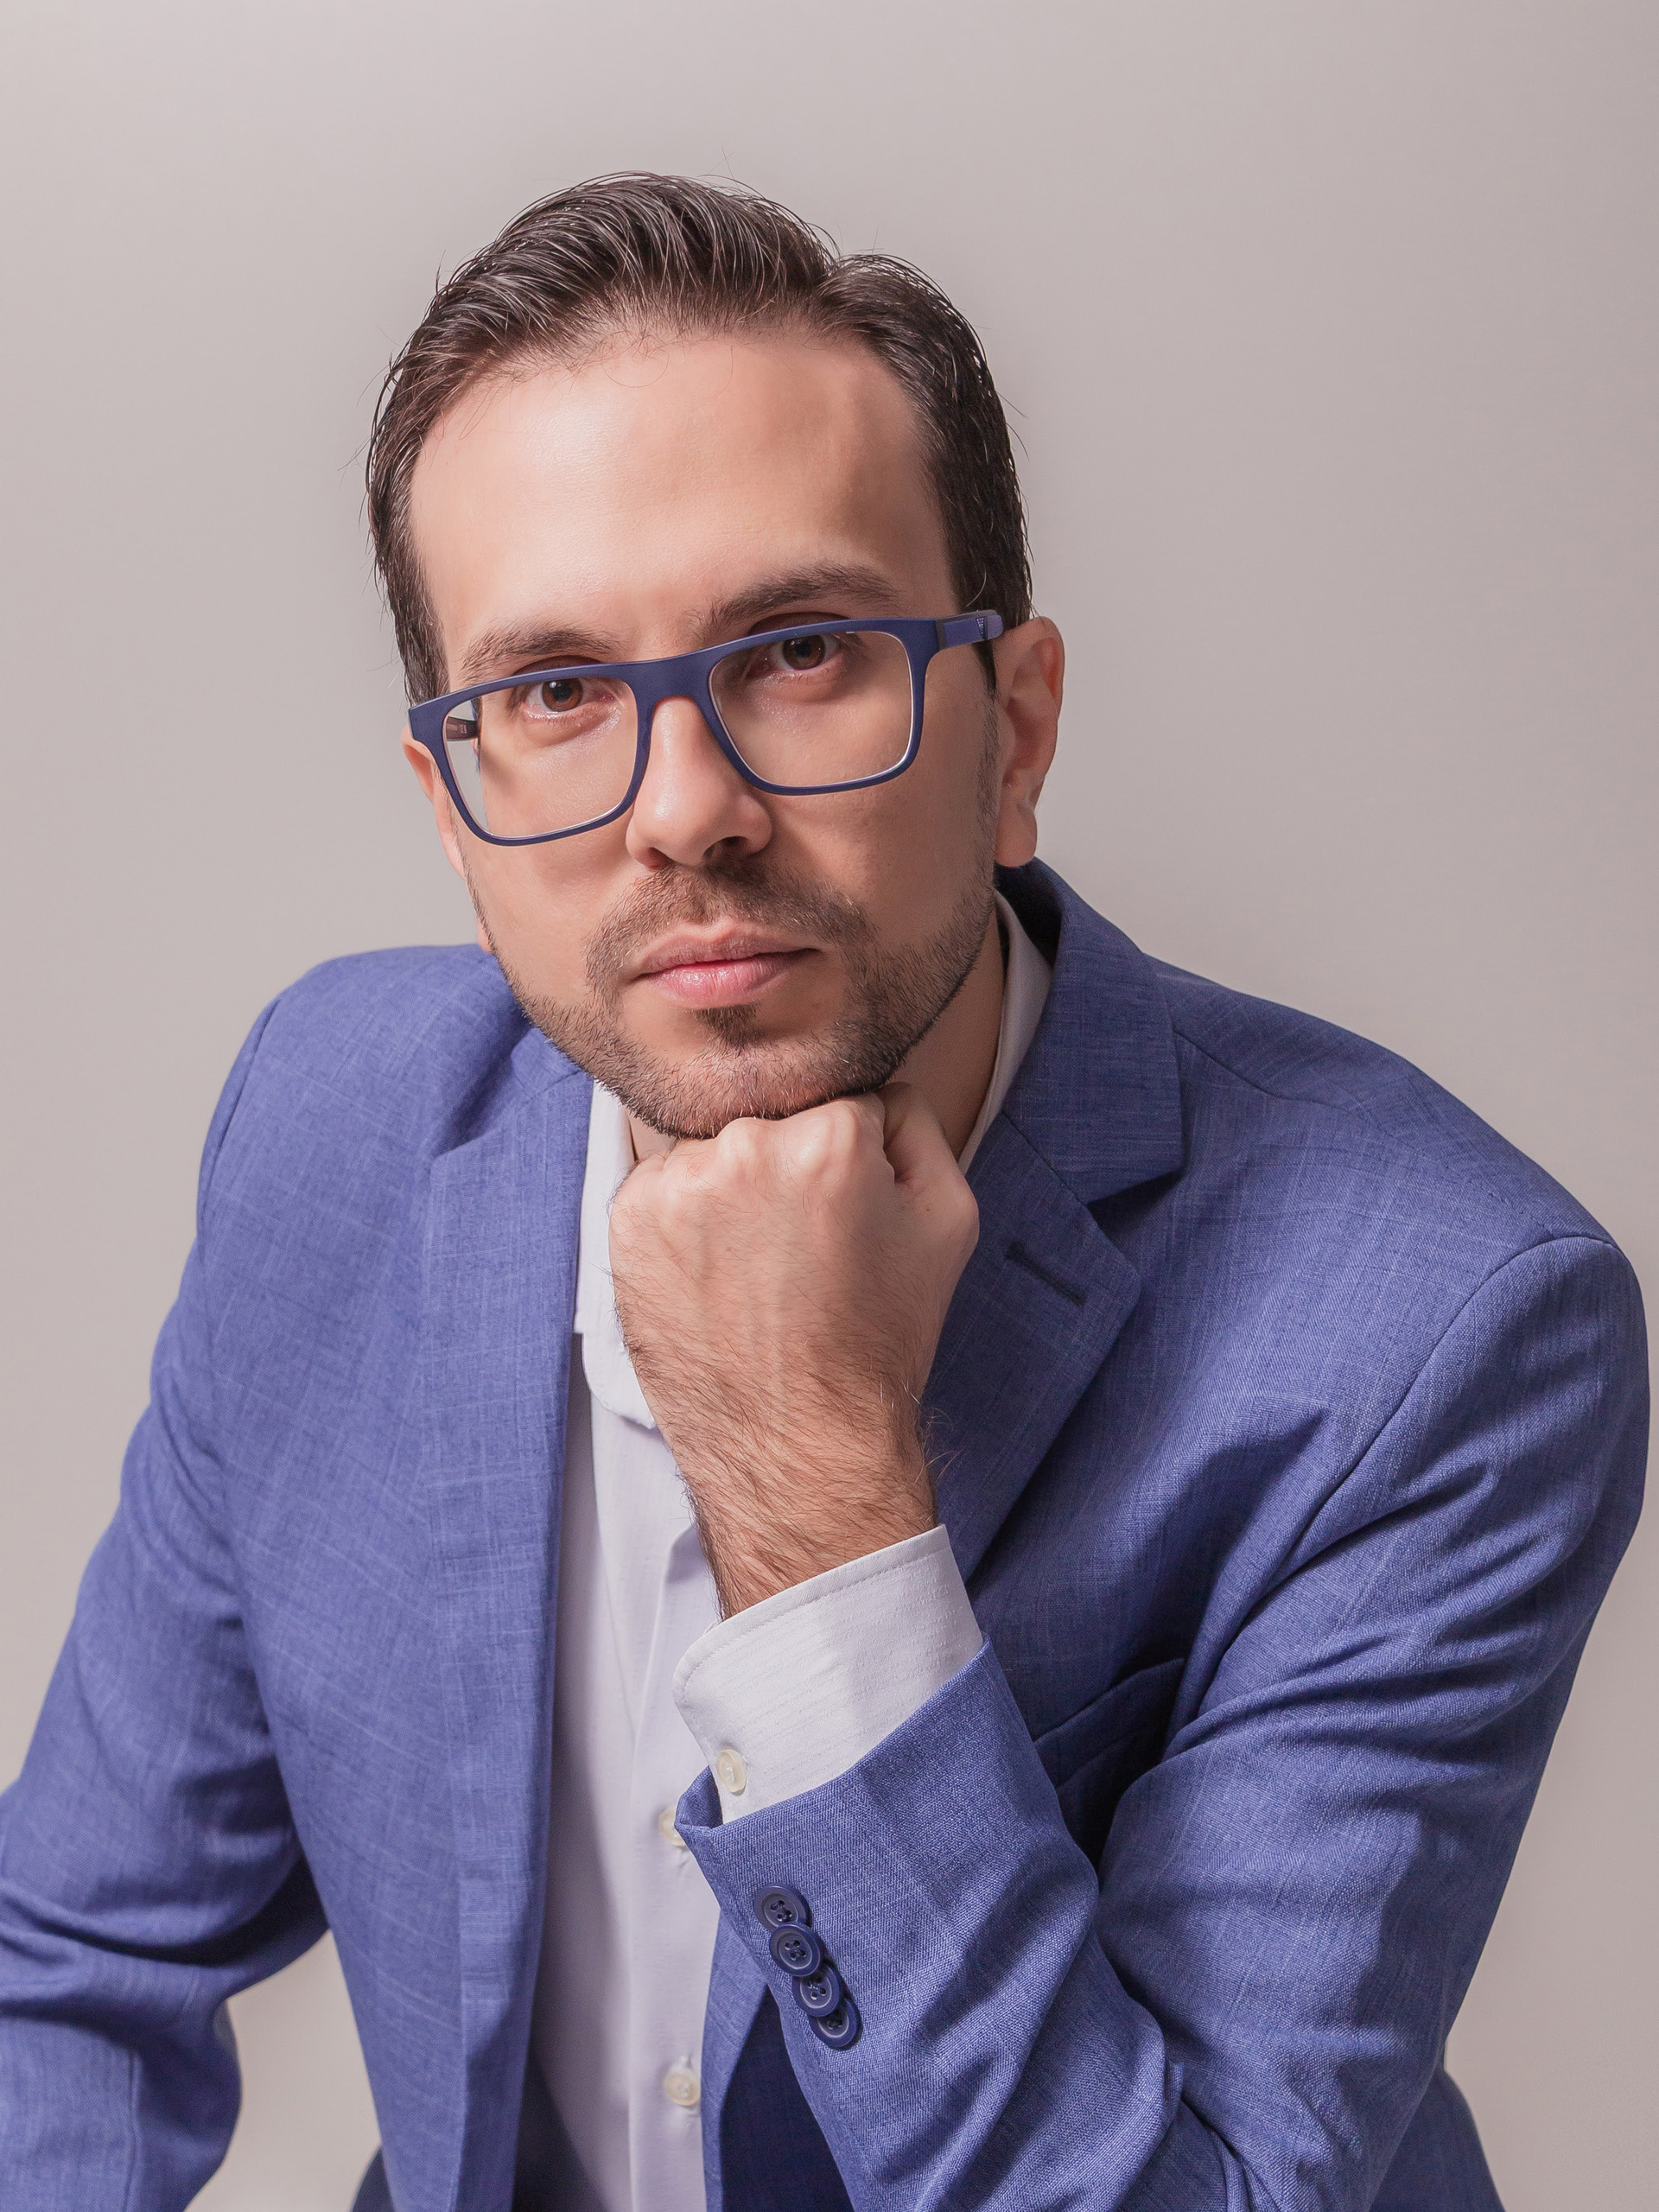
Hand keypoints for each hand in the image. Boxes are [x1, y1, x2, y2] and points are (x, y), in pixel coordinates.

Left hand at [607, 1084, 979, 1614]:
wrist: (798, 1443)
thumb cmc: (878, 1336)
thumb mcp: (947, 1217)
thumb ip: (916, 1119)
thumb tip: (874, 1078)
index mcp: (830, 1135)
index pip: (843, 1098)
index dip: (855, 1155)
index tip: (849, 1213)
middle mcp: (744, 1146)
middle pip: (776, 1116)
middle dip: (791, 1164)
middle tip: (805, 1248)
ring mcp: (676, 1183)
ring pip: (716, 1146)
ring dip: (734, 1186)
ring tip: (759, 1267)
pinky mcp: (626, 1218)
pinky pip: (667, 1182)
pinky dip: (688, 1217)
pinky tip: (717, 1275)